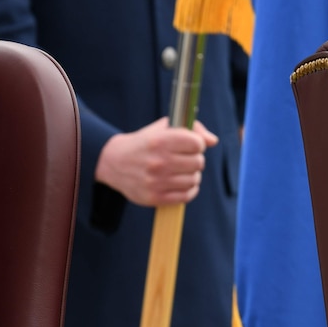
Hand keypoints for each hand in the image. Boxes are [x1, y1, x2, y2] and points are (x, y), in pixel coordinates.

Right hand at [94, 117, 218, 205]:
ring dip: (192, 175)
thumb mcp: (162, 129)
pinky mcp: (155, 197)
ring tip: (182, 171)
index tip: (191, 145)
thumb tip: (213, 141)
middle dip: (195, 159)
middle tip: (186, 159)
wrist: (114, 163)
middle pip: (198, 162)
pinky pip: (187, 196)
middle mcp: (158, 162)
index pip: (196, 143)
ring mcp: (156, 181)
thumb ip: (191, 129)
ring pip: (194, 180)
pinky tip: (182, 183)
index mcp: (159, 141)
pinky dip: (189, 189)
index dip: (197, 143)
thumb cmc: (144, 143)